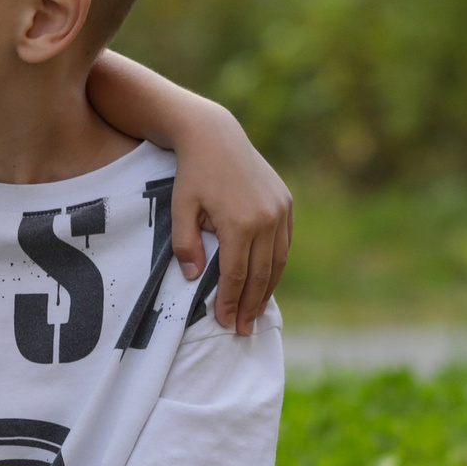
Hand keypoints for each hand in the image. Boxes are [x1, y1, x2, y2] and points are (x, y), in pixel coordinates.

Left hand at [169, 103, 290, 335]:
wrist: (215, 136)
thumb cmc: (192, 174)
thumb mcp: (180, 209)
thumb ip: (186, 246)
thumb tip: (193, 279)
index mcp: (240, 223)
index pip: (236, 275)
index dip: (229, 301)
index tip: (223, 322)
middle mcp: (267, 218)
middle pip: (261, 274)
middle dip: (250, 305)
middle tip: (241, 329)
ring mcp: (281, 210)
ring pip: (278, 261)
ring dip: (267, 290)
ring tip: (255, 313)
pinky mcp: (286, 203)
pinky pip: (284, 243)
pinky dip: (276, 265)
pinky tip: (266, 282)